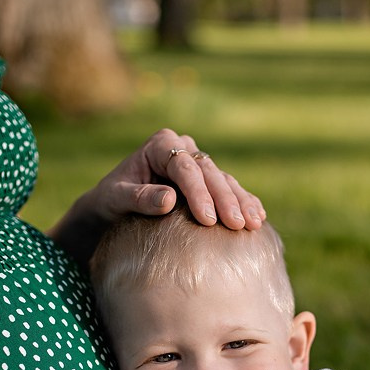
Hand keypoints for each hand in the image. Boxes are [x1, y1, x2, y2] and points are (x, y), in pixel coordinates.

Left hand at [47, 128, 265, 260]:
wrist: (112, 207)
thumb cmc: (110, 201)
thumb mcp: (117, 199)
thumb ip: (140, 198)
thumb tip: (169, 199)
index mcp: (160, 144)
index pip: (184, 167)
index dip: (199, 193)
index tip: (207, 219)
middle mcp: (183, 148)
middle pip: (209, 172)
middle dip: (225, 199)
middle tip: (237, 224)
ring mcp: (197, 163)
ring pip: (223, 180)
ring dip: (240, 202)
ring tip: (253, 224)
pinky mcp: (206, 180)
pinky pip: (229, 189)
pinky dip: (244, 202)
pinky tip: (258, 218)